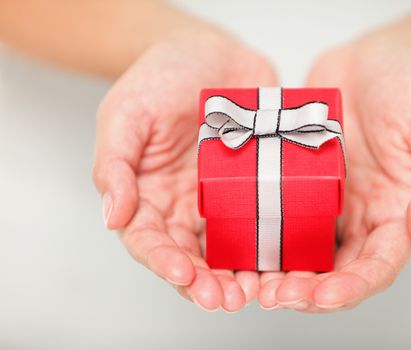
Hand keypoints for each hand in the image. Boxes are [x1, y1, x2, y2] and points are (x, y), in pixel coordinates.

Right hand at [92, 20, 276, 311]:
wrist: (207, 51)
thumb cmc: (158, 78)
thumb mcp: (125, 115)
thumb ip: (114, 166)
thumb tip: (112, 217)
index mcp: (148, 195)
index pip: (150, 241)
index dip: (164, 263)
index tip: (184, 277)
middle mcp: (185, 204)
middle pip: (192, 256)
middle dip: (206, 282)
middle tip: (226, 299)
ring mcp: (222, 197)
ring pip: (230, 248)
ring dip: (241, 273)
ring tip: (256, 291)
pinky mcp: (255, 184)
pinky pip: (264, 218)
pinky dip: (271, 242)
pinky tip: (283, 258)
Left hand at [258, 39, 410, 311]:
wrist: (376, 57)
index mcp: (397, 213)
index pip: (377, 265)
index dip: (351, 287)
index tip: (321, 296)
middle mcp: (360, 215)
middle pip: (334, 270)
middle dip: (306, 290)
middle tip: (274, 296)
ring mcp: (327, 200)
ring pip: (302, 250)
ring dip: (279, 272)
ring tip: (252, 282)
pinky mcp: (300, 181)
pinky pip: (279, 213)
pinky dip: (262, 234)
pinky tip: (241, 241)